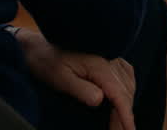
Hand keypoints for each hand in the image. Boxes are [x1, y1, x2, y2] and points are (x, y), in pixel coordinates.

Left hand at [14, 28, 136, 129]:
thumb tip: (100, 100)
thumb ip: (81, 89)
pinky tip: (123, 99)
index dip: (126, 114)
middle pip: (125, 91)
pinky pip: (125, 74)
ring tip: (122, 122)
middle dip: (125, 114)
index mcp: (100, 65)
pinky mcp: (108, 57)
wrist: (38, 45)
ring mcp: (110, 57)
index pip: (119, 93)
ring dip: (126, 103)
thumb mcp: (60, 77)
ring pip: (128, 84)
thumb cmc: (47, 61)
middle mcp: (110, 59)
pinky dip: (127, 89)